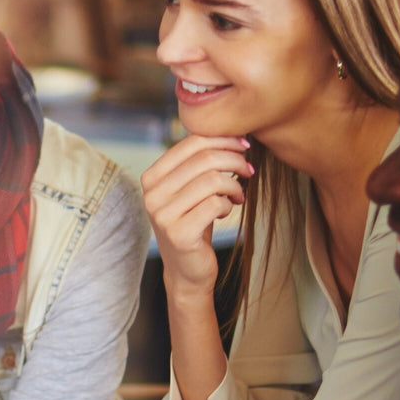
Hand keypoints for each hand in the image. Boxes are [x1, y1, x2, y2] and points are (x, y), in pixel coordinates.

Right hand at [141, 133, 252, 296]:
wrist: (187, 270)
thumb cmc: (194, 223)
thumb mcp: (190, 189)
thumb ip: (198, 162)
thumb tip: (231, 129)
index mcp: (151, 177)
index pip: (191, 142)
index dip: (223, 139)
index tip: (243, 146)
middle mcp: (151, 195)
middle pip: (204, 159)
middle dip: (234, 160)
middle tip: (248, 170)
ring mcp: (162, 215)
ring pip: (212, 180)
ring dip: (235, 185)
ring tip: (239, 194)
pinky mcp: (179, 233)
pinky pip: (216, 204)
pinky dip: (229, 204)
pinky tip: (228, 210)